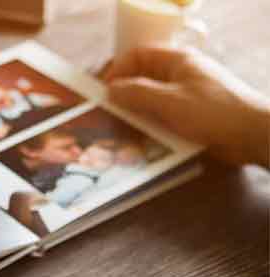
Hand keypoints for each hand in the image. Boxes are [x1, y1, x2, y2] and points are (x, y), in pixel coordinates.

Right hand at [104, 45, 269, 166]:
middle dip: (123, 95)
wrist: (254, 136)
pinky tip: (140, 140)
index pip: (139, 55)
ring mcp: (186, 96)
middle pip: (143, 79)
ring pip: (150, 100)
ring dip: (135, 114)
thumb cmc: (213, 112)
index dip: (118, 69)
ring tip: (120, 129)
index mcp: (177, 61)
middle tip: (106, 112)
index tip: (103, 91)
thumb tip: (110, 90)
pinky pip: (162, 117)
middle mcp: (180, 75)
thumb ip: (137, 94)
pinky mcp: (191, 117)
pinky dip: (150, 126)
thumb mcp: (170, 101)